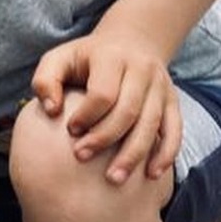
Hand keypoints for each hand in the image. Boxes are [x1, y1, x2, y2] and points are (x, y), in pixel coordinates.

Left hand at [31, 32, 181, 183]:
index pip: (103, 93)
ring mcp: (161, 86)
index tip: (70, 131)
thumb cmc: (85, 58)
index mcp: (113, 57)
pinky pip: (174, 129)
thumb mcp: (59, 59)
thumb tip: (51, 111)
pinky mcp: (172, 100)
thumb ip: (45, 81)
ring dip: (133, 154)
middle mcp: (142, 70)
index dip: (87, 115)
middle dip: (104, 138)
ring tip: (114, 179)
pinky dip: (165, 153)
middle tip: (81, 157)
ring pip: (152, 124)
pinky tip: (152, 174)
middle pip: (128, 111)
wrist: (130, 42)